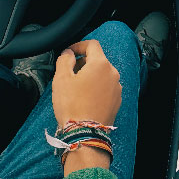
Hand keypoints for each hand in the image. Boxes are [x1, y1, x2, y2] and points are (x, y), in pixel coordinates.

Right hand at [52, 39, 122, 175]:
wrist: (84, 133)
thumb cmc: (72, 105)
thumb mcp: (61, 78)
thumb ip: (64, 59)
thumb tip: (68, 53)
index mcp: (101, 64)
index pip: (92, 45)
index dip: (78, 45)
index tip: (69, 53)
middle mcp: (113, 73)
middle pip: (98, 59)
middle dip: (83, 62)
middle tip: (69, 72)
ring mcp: (116, 88)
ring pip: (102, 74)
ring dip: (90, 76)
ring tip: (76, 88)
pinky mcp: (116, 101)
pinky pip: (106, 88)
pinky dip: (96, 88)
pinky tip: (85, 98)